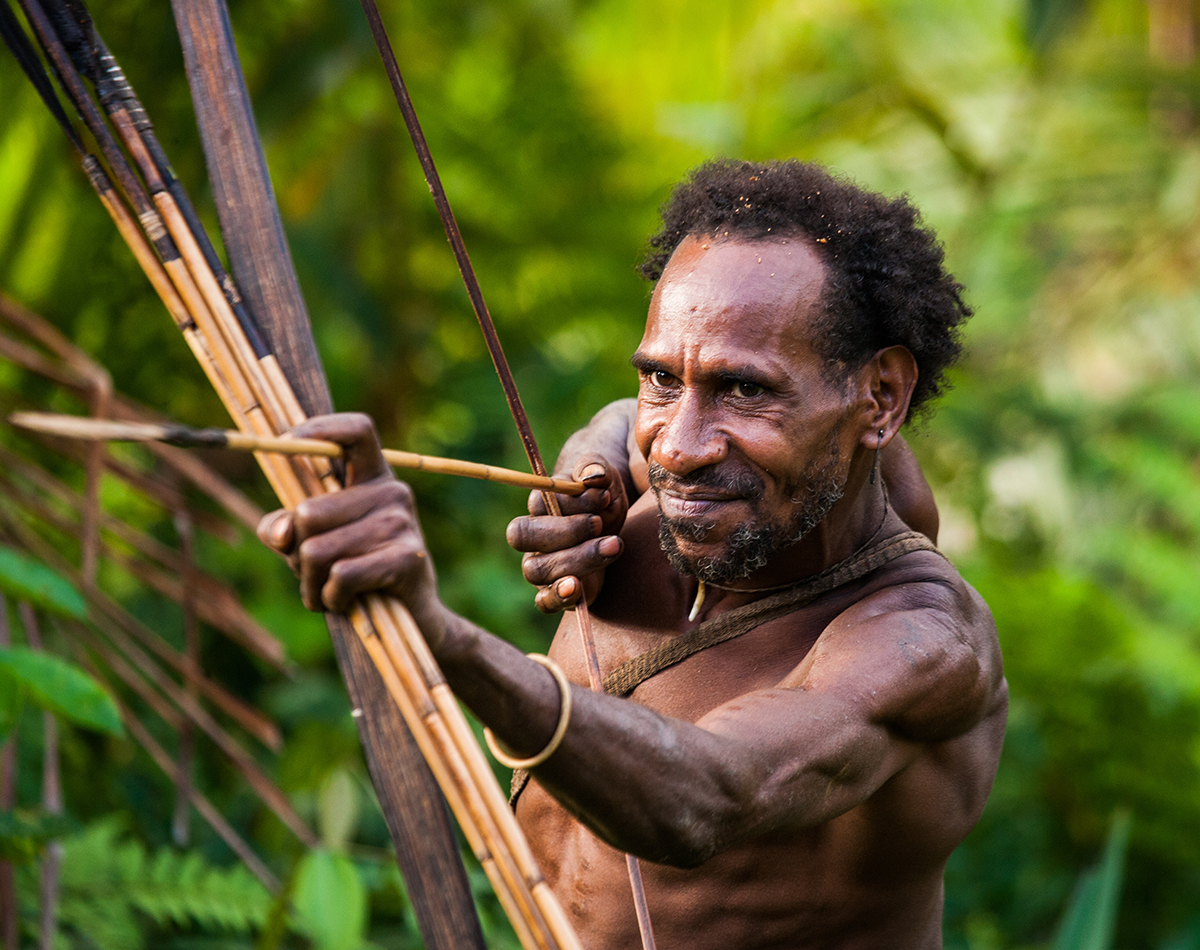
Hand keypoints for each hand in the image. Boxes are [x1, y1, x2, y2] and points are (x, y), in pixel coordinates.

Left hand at [256, 413, 447, 643]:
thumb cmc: (355, 574)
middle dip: (297, 555)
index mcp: (372, 477)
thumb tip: (282, 531)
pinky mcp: (407, 558)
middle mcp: (392, 492)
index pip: (357, 431)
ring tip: (330, 592)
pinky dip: (331, 598)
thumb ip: (285, 528)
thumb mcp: (313, 544)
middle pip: (307, 512)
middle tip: (316, 573)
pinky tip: (346, 603)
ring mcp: (402, 523)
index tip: (284, 440)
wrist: (413, 623)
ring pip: (316, 551)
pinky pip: (340, 576)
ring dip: (311, 584)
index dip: (319, 428)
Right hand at [506, 453, 628, 611]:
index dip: (569, 503)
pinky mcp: (557, 591)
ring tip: (613, 546)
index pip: (537, 504)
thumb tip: (593, 476)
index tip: (603, 496)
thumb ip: (595, 468)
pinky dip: (556, 598)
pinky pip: (544, 602)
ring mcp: (541, 567)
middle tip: (601, 525)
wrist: (610, 520)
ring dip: (576, 560)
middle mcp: (533, 538)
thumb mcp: (604, 477)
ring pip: (537, 571)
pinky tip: (577, 589)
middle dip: (566, 532)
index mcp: (539, 505)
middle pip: (525, 537)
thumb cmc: (602, 495)